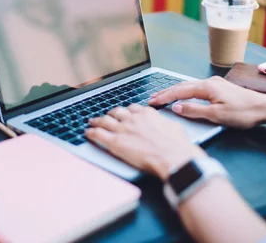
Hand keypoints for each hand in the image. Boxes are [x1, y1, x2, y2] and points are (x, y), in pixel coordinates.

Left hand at [86, 105, 205, 179]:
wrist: (174, 156)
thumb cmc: (178, 146)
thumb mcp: (174, 127)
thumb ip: (164, 124)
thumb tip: (165, 125)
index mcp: (147, 114)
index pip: (132, 108)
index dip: (127, 111)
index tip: (125, 113)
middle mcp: (133, 119)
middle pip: (117, 112)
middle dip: (111, 114)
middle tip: (108, 117)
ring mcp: (123, 129)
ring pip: (105, 121)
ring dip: (97, 121)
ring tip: (92, 122)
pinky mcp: (116, 142)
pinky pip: (98, 134)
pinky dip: (92, 133)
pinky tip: (88, 133)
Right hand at [148, 76, 265, 128]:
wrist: (264, 108)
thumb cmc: (243, 113)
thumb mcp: (217, 116)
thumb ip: (195, 111)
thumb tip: (177, 107)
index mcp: (207, 87)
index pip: (179, 91)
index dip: (164, 97)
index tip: (151, 102)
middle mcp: (209, 81)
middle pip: (182, 86)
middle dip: (166, 92)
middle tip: (151, 98)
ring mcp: (215, 83)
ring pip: (189, 85)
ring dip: (175, 91)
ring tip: (162, 96)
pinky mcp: (220, 87)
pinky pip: (196, 87)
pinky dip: (185, 91)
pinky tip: (182, 95)